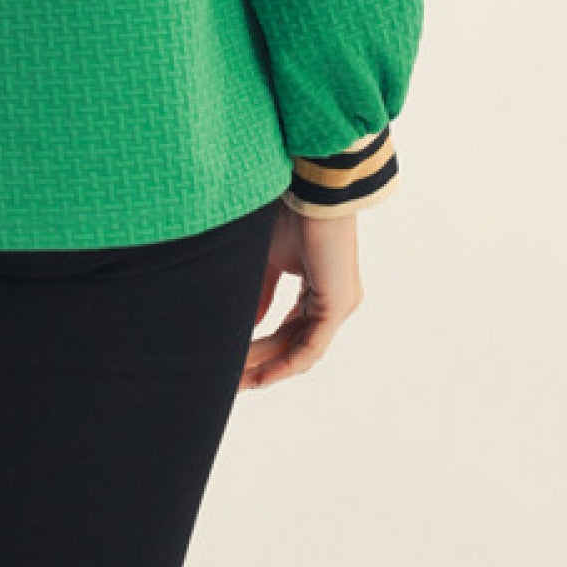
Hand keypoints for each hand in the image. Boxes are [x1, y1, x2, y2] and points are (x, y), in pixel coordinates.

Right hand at [240, 201, 363, 390]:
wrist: (313, 187)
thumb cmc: (292, 212)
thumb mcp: (270, 258)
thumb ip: (262, 292)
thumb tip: (250, 323)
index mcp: (321, 293)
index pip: (289, 331)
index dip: (261, 348)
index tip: (232, 359)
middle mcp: (334, 304)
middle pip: (291, 345)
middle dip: (258, 363)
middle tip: (228, 378)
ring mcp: (338, 307)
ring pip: (298, 350)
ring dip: (265, 365)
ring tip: (235, 378)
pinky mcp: (336, 306)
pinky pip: (309, 348)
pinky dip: (284, 364)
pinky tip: (259, 376)